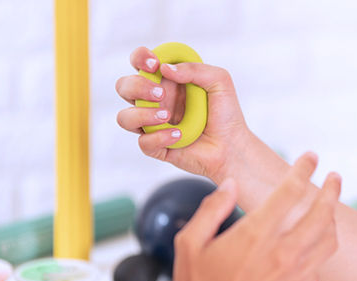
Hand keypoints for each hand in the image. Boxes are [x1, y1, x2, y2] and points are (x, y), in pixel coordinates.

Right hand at [115, 46, 252, 179]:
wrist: (232, 147)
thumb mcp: (219, 82)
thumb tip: (165, 69)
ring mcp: (153, 124)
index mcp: (166, 81)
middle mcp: (155, 101)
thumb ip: (195, 69)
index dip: (140, 58)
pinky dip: (159, 137)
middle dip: (137, 87)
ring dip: (142, 114)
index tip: (154, 64)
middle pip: (124, 87)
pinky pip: (143, 142)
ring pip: (124, 117)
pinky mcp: (156, 147)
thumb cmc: (226, 113)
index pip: (140, 62)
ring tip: (167, 116)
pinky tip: (179, 136)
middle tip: (161, 93)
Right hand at [171, 152, 340, 280]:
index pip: (289, 191)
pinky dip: (320, 250)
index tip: (310, 158)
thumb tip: (231, 186)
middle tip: (335, 178)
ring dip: (332, 220)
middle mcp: (281, 253)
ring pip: (329, 240)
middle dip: (332, 189)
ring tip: (329, 210)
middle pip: (322, 212)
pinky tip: (312, 246)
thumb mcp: (190, 243)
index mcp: (255, 235)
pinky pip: (320, 266)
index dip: (303, 169)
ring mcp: (294, 276)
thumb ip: (211, 209)